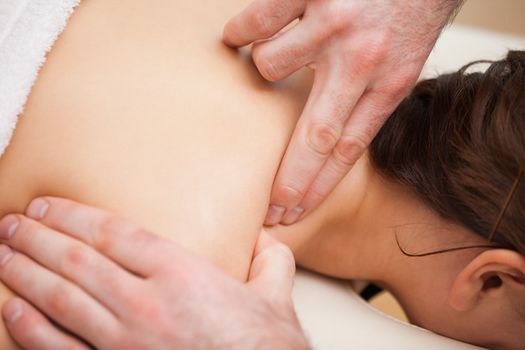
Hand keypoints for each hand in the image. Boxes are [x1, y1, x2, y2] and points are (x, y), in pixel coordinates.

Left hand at [0, 197, 308, 349]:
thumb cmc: (265, 346)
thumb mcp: (274, 294)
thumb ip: (269, 259)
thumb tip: (267, 241)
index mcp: (182, 274)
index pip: (113, 233)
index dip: (73, 216)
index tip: (48, 205)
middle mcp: (147, 302)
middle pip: (77, 260)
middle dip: (38, 238)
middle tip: (12, 223)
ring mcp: (126, 340)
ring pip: (62, 298)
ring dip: (25, 273)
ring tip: (4, 253)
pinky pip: (61, 347)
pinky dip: (31, 327)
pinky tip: (13, 308)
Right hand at [224, 0, 459, 224]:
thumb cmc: (407, 7)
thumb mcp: (403, 59)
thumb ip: (370, 97)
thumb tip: (329, 137)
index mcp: (389, 80)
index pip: (348, 150)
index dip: (319, 186)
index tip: (297, 210)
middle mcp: (361, 59)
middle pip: (315, 136)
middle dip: (289, 179)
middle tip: (271, 208)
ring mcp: (333, 25)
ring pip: (270, 65)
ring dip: (263, 65)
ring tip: (273, 55)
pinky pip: (258, 22)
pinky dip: (242, 31)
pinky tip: (240, 34)